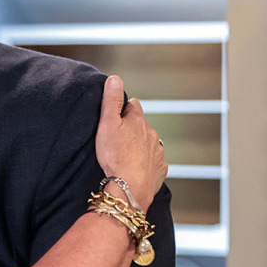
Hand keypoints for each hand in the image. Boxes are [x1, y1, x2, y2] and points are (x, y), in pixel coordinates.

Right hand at [95, 75, 167, 211]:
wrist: (129, 187)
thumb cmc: (116, 157)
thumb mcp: (107, 124)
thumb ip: (111, 101)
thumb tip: (115, 78)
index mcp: (138, 121)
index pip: (132, 105)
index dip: (123, 109)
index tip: (115, 116)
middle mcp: (152, 134)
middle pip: (141, 125)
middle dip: (132, 128)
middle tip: (116, 138)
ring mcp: (157, 152)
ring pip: (148, 143)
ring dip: (139, 145)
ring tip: (125, 155)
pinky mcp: (159, 169)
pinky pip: (153, 162)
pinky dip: (146, 162)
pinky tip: (135, 169)